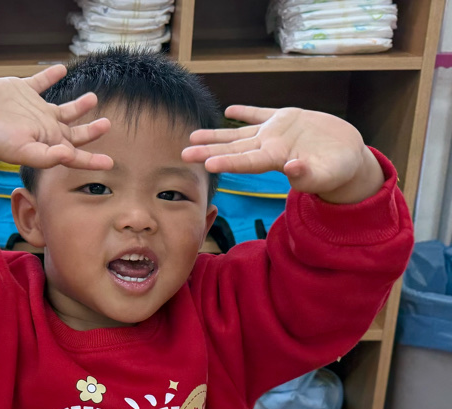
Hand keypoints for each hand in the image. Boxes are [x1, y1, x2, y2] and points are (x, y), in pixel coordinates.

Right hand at [0, 64, 113, 173]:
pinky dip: (52, 75)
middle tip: (107, 124)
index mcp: (47, 143)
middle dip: (91, 129)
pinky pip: (41, 82)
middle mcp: (43, 127)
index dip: (92, 159)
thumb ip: (46, 156)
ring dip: (79, 104)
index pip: (75, 154)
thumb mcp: (21, 151)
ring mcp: (33, 108)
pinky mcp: (22, 90)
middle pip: (74, 130)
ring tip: (92, 97)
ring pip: (63, 107)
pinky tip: (60, 69)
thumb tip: (69, 156)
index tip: (109, 163)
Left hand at [182, 105, 383, 203]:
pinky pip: (262, 114)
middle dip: (208, 150)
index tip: (206, 165)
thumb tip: (292, 169)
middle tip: (183, 153)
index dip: (227, 163)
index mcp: (277, 160)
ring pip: (240, 133)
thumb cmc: (339, 171)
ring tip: (194, 134)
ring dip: (217, 134)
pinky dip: (246, 111)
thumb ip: (308, 174)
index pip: (247, 162)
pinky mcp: (287, 120)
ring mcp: (276, 133)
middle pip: (234, 149)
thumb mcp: (326, 174)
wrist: (349, 156)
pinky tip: (228, 110)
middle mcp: (270, 147)